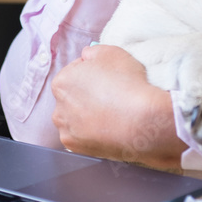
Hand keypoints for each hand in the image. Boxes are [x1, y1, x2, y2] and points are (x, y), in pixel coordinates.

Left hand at [51, 44, 185, 168]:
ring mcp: (67, 131)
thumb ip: (92, 52)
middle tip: (111, 96)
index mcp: (62, 82)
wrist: (142, 122)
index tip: (108, 79)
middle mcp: (58, 108)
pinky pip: (83, 137)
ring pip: (75, 119)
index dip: (93, 73)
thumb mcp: (111, 52)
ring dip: (87, 116)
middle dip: (87, 96)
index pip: (75, 73)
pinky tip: (108, 128)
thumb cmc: (128, 84)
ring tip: (111, 115)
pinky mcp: (77, 148)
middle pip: (72, 97)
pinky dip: (92, 133)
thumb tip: (87, 57)